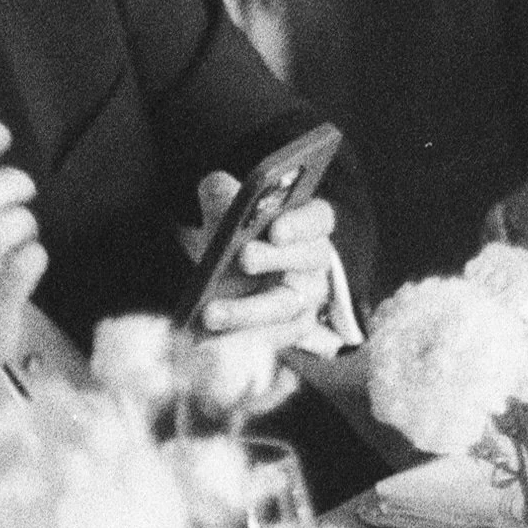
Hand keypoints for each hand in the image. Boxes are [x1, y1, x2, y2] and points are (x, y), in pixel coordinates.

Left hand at [194, 172, 337, 341]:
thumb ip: (221, 193)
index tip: (275, 227)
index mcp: (308, 224)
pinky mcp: (290, 329)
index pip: (318, 218)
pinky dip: (240, 339)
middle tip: (243, 256)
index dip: (301, 223)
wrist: (228, 275)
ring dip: (248, 309)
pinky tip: (208, 339)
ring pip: (286, 306)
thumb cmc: (235, 235)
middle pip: (308, 259)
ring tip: (209, 312)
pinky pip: (273, 339)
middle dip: (275, 258)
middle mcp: (314, 260)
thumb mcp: (225, 210)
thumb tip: (217, 187)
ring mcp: (306, 298)